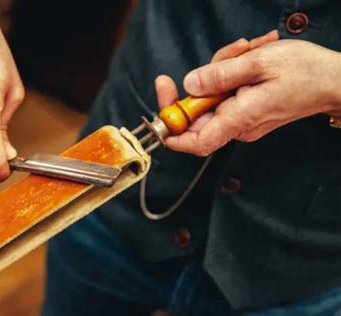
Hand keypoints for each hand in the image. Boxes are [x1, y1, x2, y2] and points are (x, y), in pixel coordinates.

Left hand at [155, 31, 340, 155]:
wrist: (334, 81)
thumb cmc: (305, 72)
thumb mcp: (259, 63)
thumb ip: (220, 75)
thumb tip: (189, 85)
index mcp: (239, 119)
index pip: (195, 142)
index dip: (172, 131)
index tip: (162, 106)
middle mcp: (237, 125)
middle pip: (199, 112)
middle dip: (204, 79)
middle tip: (228, 55)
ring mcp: (241, 119)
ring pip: (212, 96)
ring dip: (223, 69)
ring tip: (248, 51)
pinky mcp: (245, 110)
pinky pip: (225, 94)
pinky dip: (232, 73)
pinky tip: (250, 57)